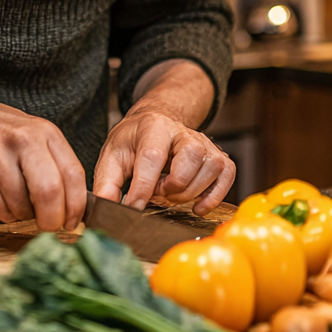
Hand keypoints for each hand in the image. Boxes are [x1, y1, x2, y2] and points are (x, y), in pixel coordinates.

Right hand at [0, 92, 86, 231]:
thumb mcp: (29, 131)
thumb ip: (51, 161)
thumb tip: (72, 203)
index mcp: (42, 131)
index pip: (72, 174)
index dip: (76, 206)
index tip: (72, 221)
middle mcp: (21, 141)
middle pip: (49, 193)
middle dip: (52, 220)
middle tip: (48, 226)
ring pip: (21, 208)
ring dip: (21, 215)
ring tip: (12, 199)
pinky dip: (1, 212)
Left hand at [92, 105, 234, 216]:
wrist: (154, 124)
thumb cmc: (133, 142)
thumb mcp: (113, 156)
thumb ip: (107, 183)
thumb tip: (105, 208)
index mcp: (153, 127)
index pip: (152, 157)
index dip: (144, 187)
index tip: (133, 207)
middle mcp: (183, 131)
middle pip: (190, 160)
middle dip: (172, 187)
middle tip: (157, 191)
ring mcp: (204, 143)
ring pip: (210, 168)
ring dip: (190, 192)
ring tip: (171, 193)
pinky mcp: (218, 156)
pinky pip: (227, 175)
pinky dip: (214, 196)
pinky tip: (196, 205)